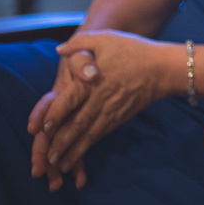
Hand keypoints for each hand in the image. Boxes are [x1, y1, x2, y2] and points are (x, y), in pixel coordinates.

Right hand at [28, 46, 99, 189]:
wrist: (100, 62)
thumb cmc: (91, 57)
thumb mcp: (88, 51)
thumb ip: (84, 61)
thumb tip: (91, 74)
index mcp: (61, 92)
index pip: (47, 105)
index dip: (42, 115)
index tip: (37, 128)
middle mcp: (61, 110)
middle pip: (47, 134)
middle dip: (43, 153)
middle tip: (40, 173)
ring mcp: (69, 121)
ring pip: (59, 146)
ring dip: (57, 166)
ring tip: (56, 186)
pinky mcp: (81, 127)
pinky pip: (76, 148)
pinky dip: (77, 162)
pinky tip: (81, 180)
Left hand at [39, 31, 173, 179]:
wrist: (162, 68)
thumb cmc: (134, 51)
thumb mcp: (106, 38)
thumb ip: (80, 43)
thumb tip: (59, 50)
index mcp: (91, 81)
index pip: (68, 100)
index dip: (54, 115)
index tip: (41, 127)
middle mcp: (99, 99)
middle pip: (76, 124)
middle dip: (59, 142)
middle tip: (45, 158)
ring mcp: (110, 111)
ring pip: (87, 134)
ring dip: (71, 151)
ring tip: (57, 166)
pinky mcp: (118, 118)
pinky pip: (99, 135)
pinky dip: (86, 147)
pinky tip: (77, 156)